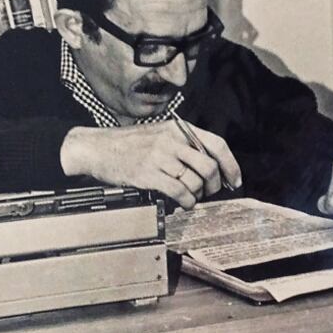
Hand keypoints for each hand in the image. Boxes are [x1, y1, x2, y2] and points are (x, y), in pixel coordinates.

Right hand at [61, 122, 241, 209]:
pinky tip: (183, 204)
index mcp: (178, 129)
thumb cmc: (127, 144)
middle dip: (213, 185)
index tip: (235, 179)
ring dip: (197, 195)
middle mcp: (172, 140)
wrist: (97, 148)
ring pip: (194, 180)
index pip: (216, 144)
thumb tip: (209, 166)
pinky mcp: (149, 173)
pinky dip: (186, 202)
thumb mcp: (158, 134)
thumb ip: (182, 145)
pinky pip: (179, 191)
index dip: (230, 164)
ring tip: (190, 197)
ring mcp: (160, 156)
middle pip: (209, 166)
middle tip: (208, 192)